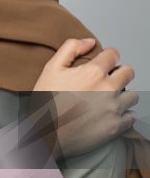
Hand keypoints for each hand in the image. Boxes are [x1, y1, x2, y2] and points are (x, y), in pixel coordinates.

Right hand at [33, 38, 137, 157]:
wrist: (45, 136)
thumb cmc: (45, 104)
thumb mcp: (51, 68)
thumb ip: (70, 48)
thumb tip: (89, 41)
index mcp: (93, 72)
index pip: (113, 54)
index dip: (107, 57)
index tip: (103, 63)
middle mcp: (108, 88)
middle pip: (128, 73)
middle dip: (118, 74)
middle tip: (105, 81)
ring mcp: (114, 109)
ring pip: (132, 95)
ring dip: (122, 95)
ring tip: (107, 100)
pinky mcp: (116, 127)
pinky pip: (130, 116)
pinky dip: (122, 115)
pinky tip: (108, 115)